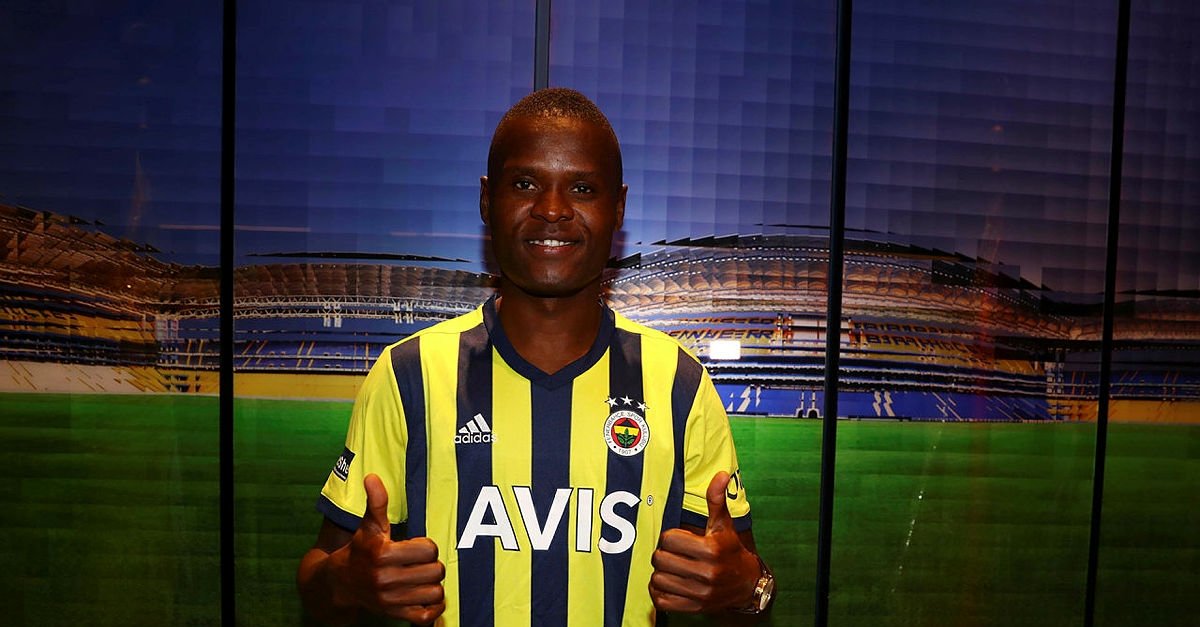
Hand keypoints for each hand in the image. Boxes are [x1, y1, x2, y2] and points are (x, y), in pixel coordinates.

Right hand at [332, 473, 445, 623]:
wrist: (340, 583)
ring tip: (422, 577)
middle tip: (420, 562)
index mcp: (382, 554)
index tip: (416, 546)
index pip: (429, 549)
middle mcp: (385, 579)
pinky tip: (427, 594)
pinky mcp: (394, 614)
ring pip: (435, 592)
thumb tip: (372, 477)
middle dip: (432, 564)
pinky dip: (434, 607)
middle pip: (436, 571)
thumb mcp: (369, 525)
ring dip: (433, 584)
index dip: (427, 545)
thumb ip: (376, 502)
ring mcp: (390, 600)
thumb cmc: (360, 550)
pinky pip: (427, 616)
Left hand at [649, 471, 760, 613]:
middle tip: (672, 554)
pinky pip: (661, 600)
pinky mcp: (694, 608)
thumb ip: (716, 500)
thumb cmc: (730, 549)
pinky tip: (669, 583)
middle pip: (660, 559)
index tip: (679, 539)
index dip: (670, 537)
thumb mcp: (724, 525)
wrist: (747, 583)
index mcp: (712, 549)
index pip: (668, 539)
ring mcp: (700, 593)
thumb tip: (720, 474)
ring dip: (660, 573)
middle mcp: (707, 573)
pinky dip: (659, 592)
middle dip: (663, 554)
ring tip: (671, 568)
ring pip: (658, 579)